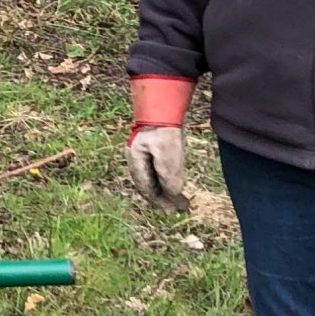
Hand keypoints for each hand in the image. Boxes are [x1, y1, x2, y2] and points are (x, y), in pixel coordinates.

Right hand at [126, 74, 194, 212]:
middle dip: (163, 198)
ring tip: (179, 201)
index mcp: (135, 159)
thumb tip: (173, 195)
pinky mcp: (153, 147)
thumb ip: (169, 177)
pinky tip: (175, 183)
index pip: (146, 187)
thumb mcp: (168, 155)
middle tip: (177, 210)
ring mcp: (143, 151)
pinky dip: (166, 179)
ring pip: (153, 178)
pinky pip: (158, 169)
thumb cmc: (166, 129)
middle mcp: (136, 157)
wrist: (166, 104)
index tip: (174, 211)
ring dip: (166, 190)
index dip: (160, 201)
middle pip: (148, 184)